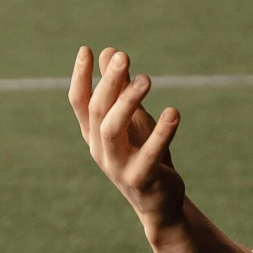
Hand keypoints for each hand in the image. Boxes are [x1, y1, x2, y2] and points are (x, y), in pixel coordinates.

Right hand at [69, 45, 185, 237]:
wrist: (158, 202)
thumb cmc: (143, 153)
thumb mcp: (132, 118)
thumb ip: (120, 89)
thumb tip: (110, 52)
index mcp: (93, 134)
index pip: (79, 102)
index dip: (80, 77)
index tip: (86, 50)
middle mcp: (99, 149)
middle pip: (97, 110)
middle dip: (108, 82)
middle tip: (123, 57)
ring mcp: (117, 166)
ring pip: (112, 129)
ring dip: (128, 101)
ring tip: (147, 79)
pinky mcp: (141, 179)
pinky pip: (150, 153)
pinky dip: (162, 132)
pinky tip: (173, 112)